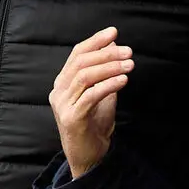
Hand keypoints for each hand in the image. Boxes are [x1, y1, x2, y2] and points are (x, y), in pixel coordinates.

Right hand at [49, 26, 133, 178]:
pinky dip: (108, 85)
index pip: (77, 54)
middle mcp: (59, 91)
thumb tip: (115, 46)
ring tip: (129, 65)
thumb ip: (106, 72)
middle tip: (128, 52)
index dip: (95, 41)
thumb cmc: (95, 124)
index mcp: (63, 82)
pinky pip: (90, 96)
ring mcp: (63, 105)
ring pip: (85, 77)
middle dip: (106, 54)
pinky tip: (123, 81)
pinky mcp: (71, 118)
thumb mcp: (102, 93)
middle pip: (81, 63)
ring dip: (110, 68)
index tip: (114, 32)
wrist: (89, 155)